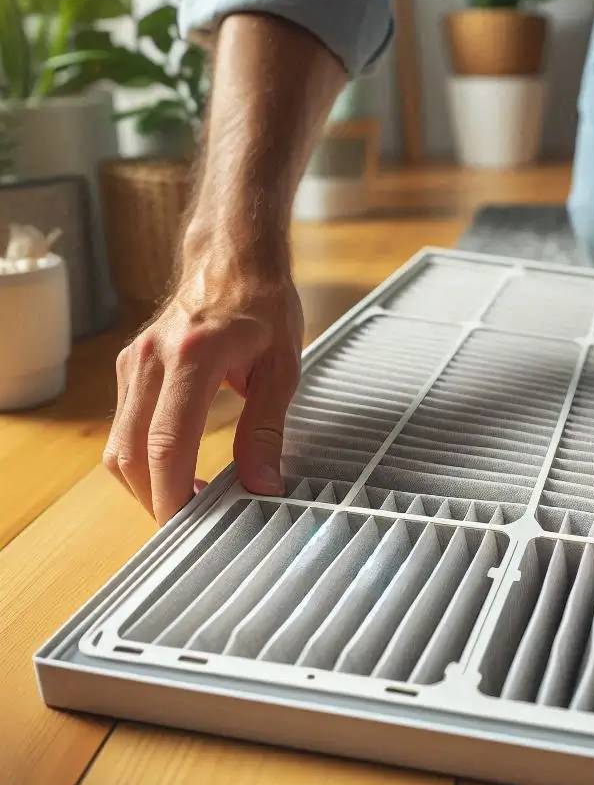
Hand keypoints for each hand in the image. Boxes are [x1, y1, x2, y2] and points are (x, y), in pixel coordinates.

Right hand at [104, 247, 302, 524]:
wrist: (233, 256)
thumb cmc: (263, 306)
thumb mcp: (282, 368)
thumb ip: (267, 428)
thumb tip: (262, 485)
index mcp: (193, 357)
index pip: (168, 443)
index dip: (173, 494)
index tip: (189, 528)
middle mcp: (151, 360)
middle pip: (131, 453)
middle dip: (155, 500)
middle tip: (191, 528)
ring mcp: (134, 362)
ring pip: (119, 444)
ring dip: (145, 483)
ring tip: (188, 503)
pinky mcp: (129, 367)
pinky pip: (124, 426)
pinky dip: (142, 458)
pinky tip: (176, 470)